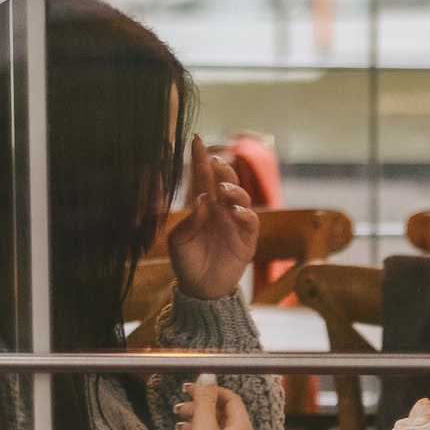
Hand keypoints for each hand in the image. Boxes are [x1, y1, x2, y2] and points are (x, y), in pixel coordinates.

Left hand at [164, 134, 258, 301]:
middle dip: (222, 169)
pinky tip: (234, 211)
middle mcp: (221, 210)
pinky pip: (251, 221)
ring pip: (241, 197)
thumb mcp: (178, 241)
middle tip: (214, 162)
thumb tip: (202, 200)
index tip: (196, 139)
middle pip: (226, 181)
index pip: (202, 177)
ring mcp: (235, 223)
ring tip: (223, 190)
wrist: (201, 290)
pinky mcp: (247, 239)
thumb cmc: (187, 262)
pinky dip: (245, 214)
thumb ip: (188, 220)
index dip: (200, 158)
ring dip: (234, 189)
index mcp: (203, 206)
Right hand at [179, 374, 255, 429]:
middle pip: (223, 412)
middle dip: (201, 405)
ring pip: (217, 427)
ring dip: (198, 418)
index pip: (231, 399)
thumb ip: (205, 400)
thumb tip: (209, 375)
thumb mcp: (204, 427)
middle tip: (181, 403)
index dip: (211, 390)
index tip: (191, 388)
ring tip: (178, 417)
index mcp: (243, 429)